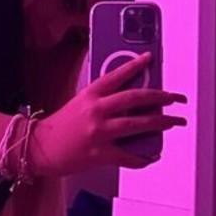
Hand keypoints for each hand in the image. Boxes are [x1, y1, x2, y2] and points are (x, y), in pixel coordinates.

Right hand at [28, 52, 187, 175]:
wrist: (41, 146)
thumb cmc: (62, 125)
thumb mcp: (81, 102)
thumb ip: (103, 99)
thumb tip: (132, 99)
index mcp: (91, 94)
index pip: (117, 74)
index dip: (135, 65)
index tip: (150, 58)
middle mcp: (96, 110)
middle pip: (134, 99)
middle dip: (159, 97)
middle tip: (174, 97)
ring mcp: (98, 132)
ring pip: (136, 125)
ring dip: (159, 122)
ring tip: (173, 121)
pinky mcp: (99, 153)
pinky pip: (127, 156)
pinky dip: (142, 157)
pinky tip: (152, 155)